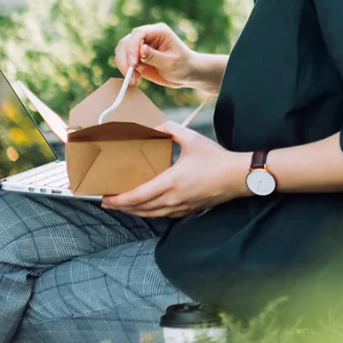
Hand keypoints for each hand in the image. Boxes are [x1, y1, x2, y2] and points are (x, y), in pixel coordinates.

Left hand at [101, 123, 248, 217]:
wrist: (237, 177)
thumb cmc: (216, 159)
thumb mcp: (192, 138)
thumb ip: (170, 130)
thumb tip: (154, 128)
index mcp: (170, 182)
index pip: (137, 196)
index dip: (119, 199)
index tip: (105, 197)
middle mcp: (172, 199)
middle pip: (140, 208)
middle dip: (121, 206)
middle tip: (107, 202)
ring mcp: (180, 207)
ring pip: (150, 214)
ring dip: (134, 212)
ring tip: (122, 206)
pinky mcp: (188, 210)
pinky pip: (163, 215)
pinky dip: (150, 213)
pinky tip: (147, 208)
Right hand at [113, 23, 193, 87]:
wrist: (187, 74)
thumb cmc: (183, 65)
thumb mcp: (170, 62)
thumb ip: (154, 56)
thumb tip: (140, 50)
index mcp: (158, 31)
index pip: (138, 33)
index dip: (132, 47)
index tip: (133, 64)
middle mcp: (148, 36)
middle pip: (126, 41)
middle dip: (125, 59)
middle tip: (131, 75)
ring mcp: (140, 46)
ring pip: (122, 51)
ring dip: (125, 66)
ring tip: (136, 80)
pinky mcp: (137, 57)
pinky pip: (125, 62)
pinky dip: (127, 71)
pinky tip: (136, 80)